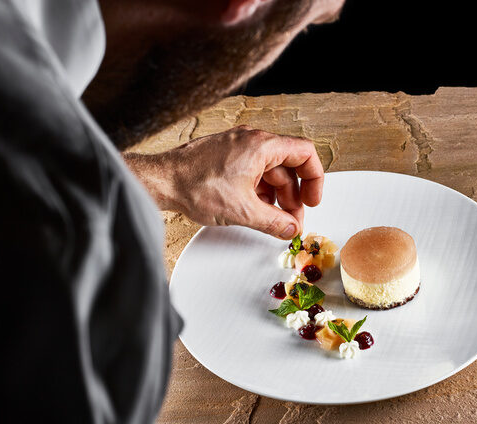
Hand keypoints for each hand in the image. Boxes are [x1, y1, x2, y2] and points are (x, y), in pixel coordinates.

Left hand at [125, 126, 323, 239]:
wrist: (162, 181)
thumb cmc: (195, 185)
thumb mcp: (242, 210)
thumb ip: (274, 222)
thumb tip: (291, 229)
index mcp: (261, 145)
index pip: (304, 153)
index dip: (314, 179)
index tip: (312, 200)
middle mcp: (251, 141)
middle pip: (287, 167)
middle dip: (293, 196)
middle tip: (292, 221)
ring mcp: (237, 148)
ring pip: (269, 171)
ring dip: (276, 197)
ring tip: (273, 221)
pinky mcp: (226, 157)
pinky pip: (253, 172)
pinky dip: (259, 191)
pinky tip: (255, 211)